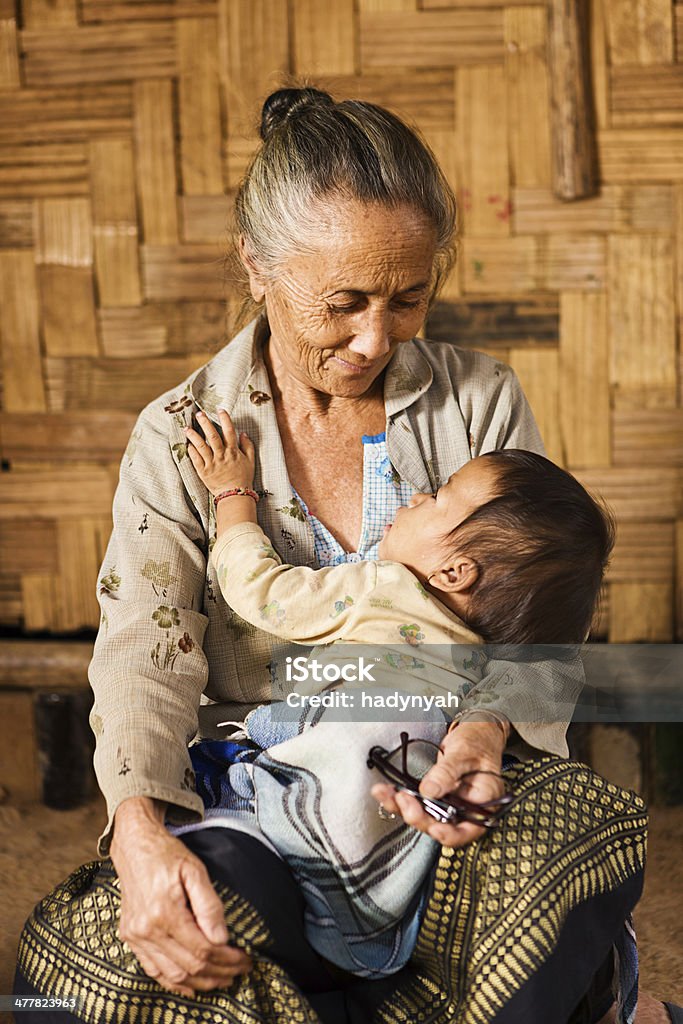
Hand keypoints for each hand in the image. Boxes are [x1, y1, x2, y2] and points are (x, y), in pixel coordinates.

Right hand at [111, 799, 251, 995]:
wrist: (135, 846)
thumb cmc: (167, 854)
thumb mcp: (195, 870)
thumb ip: (209, 904)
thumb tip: (222, 937)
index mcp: (164, 911)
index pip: (202, 948)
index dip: (227, 958)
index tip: (245, 959)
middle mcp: (147, 929)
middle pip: (190, 965)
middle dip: (220, 972)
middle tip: (240, 971)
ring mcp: (136, 936)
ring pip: (173, 974)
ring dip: (201, 981)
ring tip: (223, 978)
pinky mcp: (131, 937)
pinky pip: (153, 970)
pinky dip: (174, 982)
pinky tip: (192, 983)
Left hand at [184, 409, 254, 495]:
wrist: (235, 495)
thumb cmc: (243, 478)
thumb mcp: (250, 461)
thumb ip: (248, 446)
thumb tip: (243, 433)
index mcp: (233, 452)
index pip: (229, 431)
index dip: (225, 419)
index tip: (220, 410)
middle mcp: (222, 456)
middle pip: (212, 436)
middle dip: (205, 423)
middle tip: (198, 414)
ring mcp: (212, 464)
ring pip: (201, 447)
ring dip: (194, 436)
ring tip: (186, 428)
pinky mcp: (204, 472)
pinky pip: (196, 460)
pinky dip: (192, 451)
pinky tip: (188, 444)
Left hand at [371, 721, 506, 848]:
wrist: (474, 733)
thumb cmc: (478, 743)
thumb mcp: (464, 754)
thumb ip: (448, 772)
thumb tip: (430, 791)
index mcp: (482, 805)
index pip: (466, 830)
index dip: (448, 834)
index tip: (433, 826)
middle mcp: (464, 810)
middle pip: (440, 825)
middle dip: (418, 816)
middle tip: (403, 799)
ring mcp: (448, 805)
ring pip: (423, 817)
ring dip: (402, 808)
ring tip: (385, 794)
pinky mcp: (434, 798)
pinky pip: (417, 804)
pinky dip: (400, 799)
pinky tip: (387, 792)